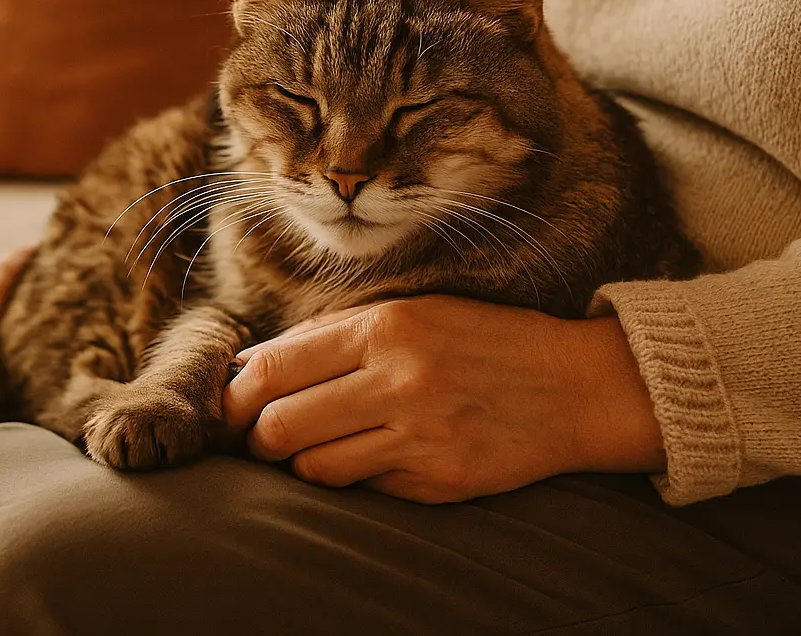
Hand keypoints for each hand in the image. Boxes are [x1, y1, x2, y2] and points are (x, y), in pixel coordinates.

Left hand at [223, 295, 664, 502]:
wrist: (571, 385)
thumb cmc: (482, 338)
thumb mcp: (414, 311)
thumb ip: (334, 334)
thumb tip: (254, 363)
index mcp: (388, 327)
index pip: (278, 367)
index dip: (237, 392)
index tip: (229, 404)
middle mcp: (399, 380)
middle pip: (282, 425)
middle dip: (258, 435)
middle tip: (264, 433)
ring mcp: (420, 437)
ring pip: (314, 468)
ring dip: (301, 461)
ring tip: (314, 446)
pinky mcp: (438, 483)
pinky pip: (363, 489)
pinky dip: (352, 477)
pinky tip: (370, 456)